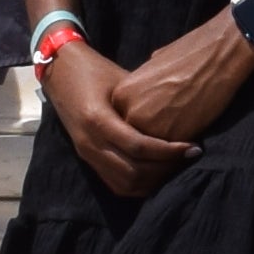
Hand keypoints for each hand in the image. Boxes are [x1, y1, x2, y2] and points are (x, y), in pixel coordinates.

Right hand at [45, 36, 199, 199]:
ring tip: (177, 165)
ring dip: (153, 180)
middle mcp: (90, 142)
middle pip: (133, 172)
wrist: (60, 72)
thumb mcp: (122, 79)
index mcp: (97, 119)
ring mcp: (86, 154)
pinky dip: (139, 184)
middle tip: (190, 157)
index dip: (169, 152)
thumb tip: (182, 112)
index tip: (193, 147)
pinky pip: (115, 183)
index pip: (138, 147)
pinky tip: (158, 172)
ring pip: (124, 184)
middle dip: (165, 169)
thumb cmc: (95, 70)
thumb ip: (145, 100)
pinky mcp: (87, 159)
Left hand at [106, 15, 253, 155]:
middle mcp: (128, 112)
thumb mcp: (155, 65)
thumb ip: (144, 85)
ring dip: (162, 159)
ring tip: (178, 154)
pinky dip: (177, 158)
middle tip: (168, 149)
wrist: (219, 53)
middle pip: (134, 141)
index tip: (158, 131)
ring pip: (149, 154)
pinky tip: (190, 150)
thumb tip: (148, 93)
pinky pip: (168, 157)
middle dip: (149, 147)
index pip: (124, 124)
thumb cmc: (192, 54)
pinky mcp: (169, 138)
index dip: (141, 130)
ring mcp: (147, 127)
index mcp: (121, 94)